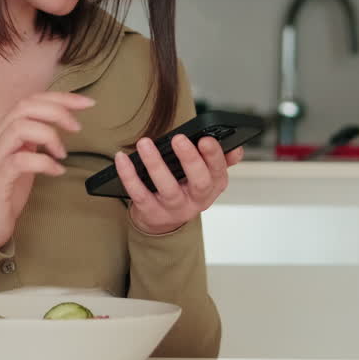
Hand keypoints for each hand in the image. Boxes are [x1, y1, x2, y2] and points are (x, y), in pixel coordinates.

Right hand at [0, 92, 95, 247]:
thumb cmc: (7, 188)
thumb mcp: (24, 155)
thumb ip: (35, 137)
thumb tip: (61, 120)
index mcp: (4, 130)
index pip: (30, 101)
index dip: (60, 97)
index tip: (86, 103)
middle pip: (25, 108)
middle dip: (56, 111)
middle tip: (76, 128)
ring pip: (19, 128)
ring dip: (49, 135)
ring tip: (63, 153)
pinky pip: (20, 161)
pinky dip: (44, 162)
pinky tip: (57, 171)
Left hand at [114, 134, 243, 234]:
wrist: (162, 221)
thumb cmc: (184, 188)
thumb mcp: (206, 177)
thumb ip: (220, 160)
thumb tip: (236, 148)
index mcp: (213, 187)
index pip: (219, 172)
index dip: (214, 156)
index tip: (206, 138)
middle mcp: (197, 200)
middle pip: (199, 182)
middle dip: (190, 160)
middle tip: (179, 138)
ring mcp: (174, 209)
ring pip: (168, 188)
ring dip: (155, 164)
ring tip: (145, 143)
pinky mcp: (151, 213)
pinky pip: (139, 194)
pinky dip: (129, 175)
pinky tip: (122, 158)